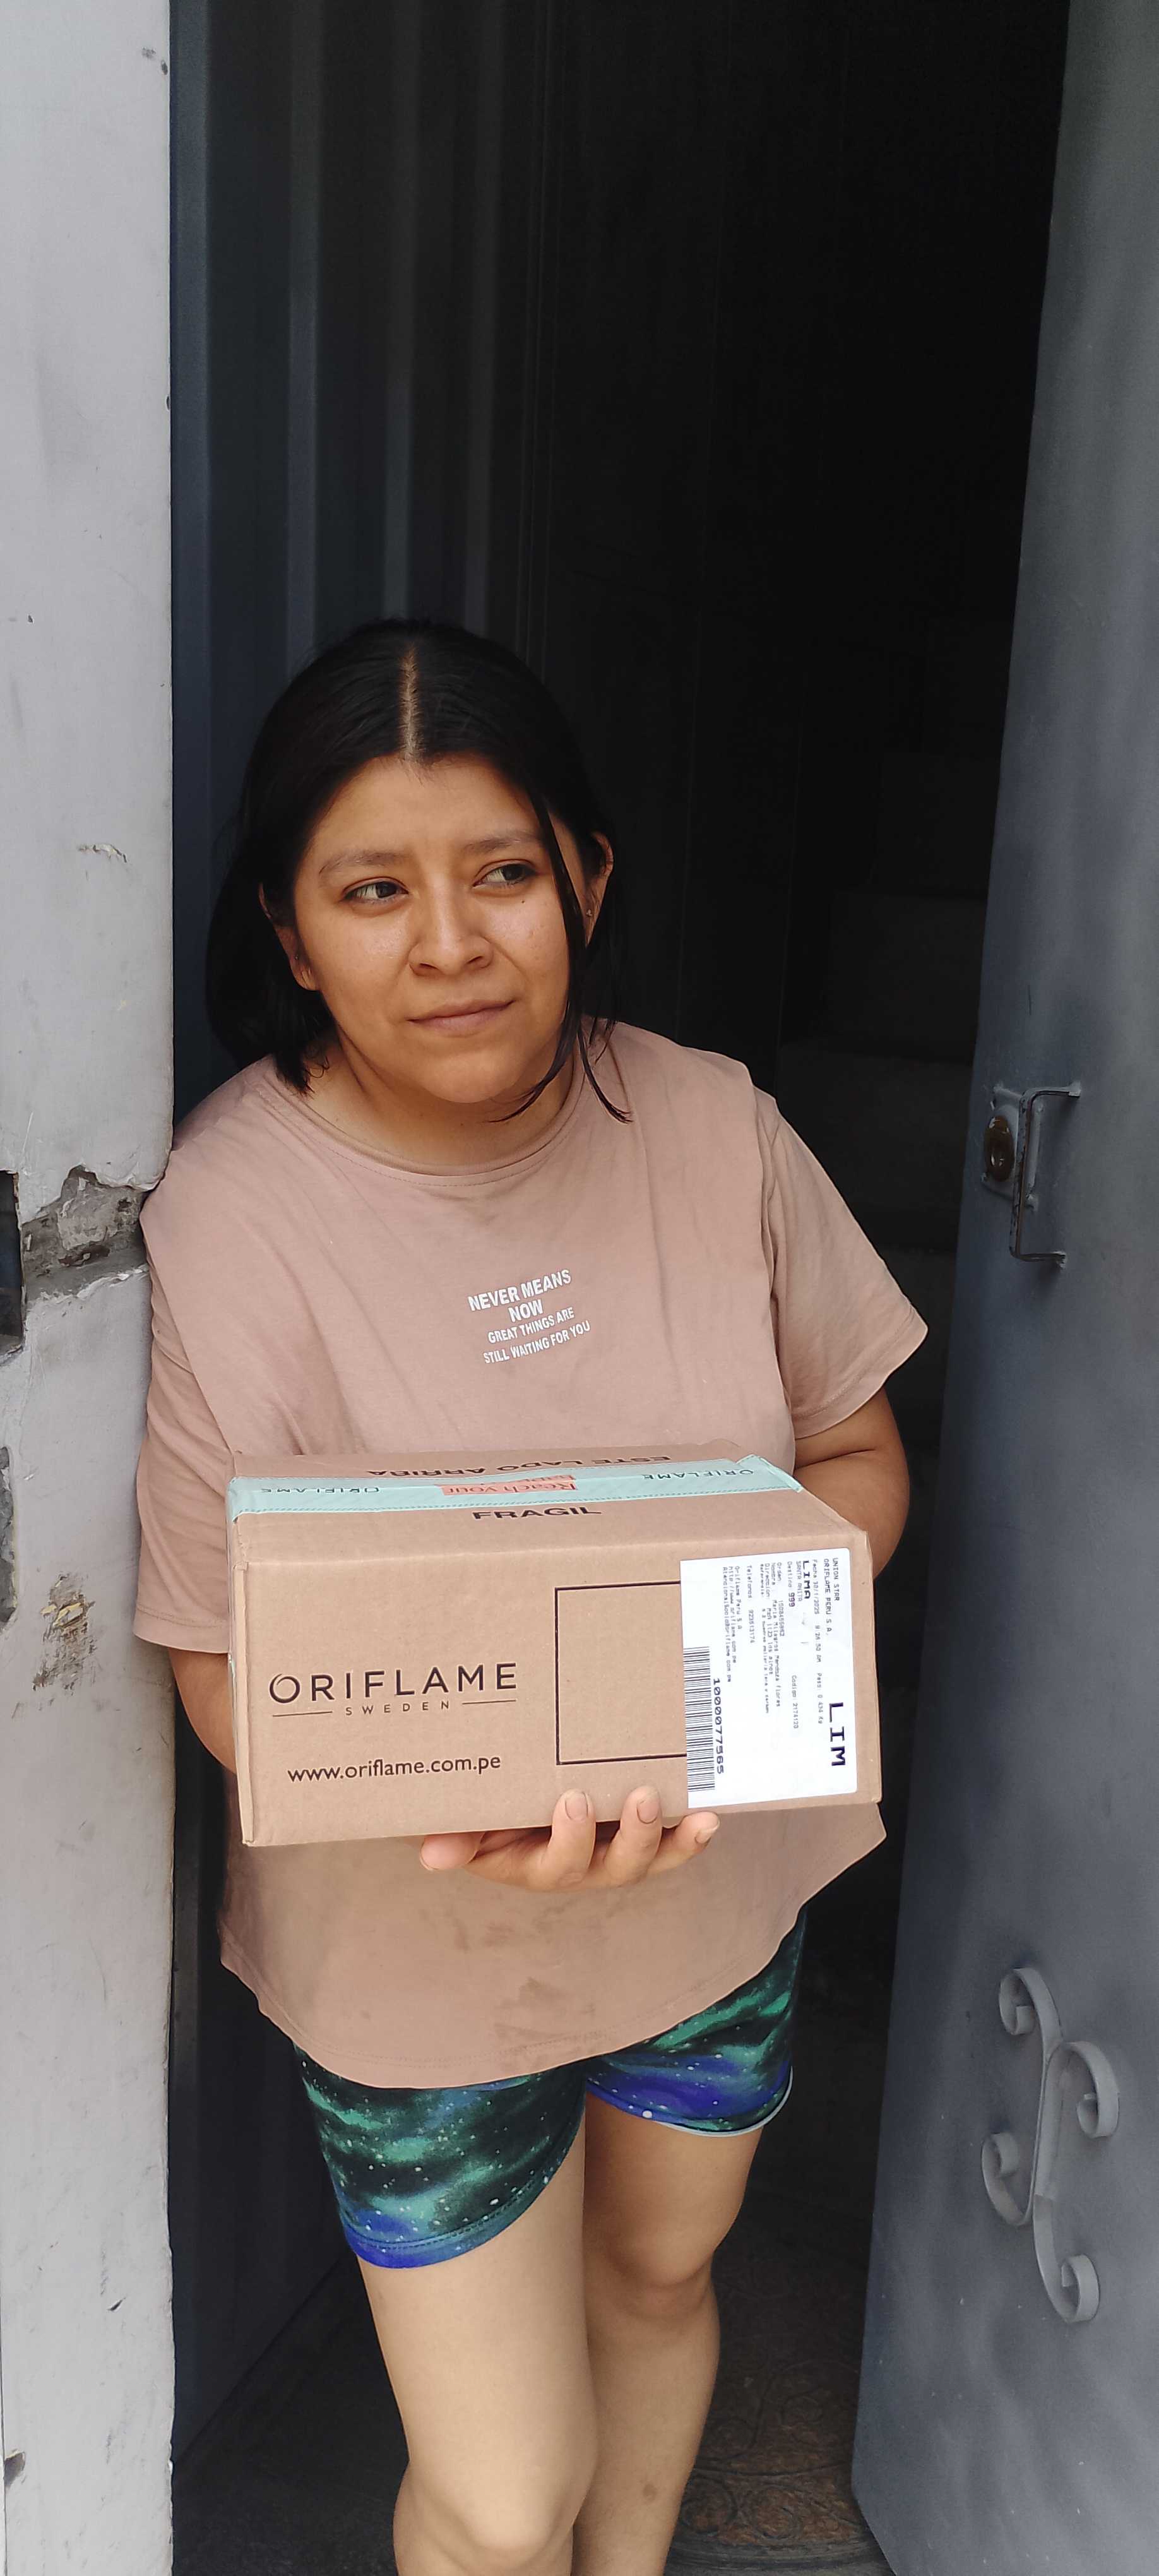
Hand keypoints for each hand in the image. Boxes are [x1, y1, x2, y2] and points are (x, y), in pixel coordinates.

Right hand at [419, 1786, 719, 1892]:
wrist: (502, 1793)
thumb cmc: (484, 1807)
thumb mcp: (467, 1820)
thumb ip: (457, 1835)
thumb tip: (431, 1855)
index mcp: (537, 1864)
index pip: (559, 1864)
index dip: (571, 1839)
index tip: (574, 1799)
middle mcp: (583, 1865)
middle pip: (616, 1868)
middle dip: (634, 1839)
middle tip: (641, 1798)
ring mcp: (615, 1848)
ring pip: (649, 1858)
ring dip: (674, 1842)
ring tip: (697, 1817)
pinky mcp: (639, 1828)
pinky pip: (670, 1840)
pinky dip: (689, 1833)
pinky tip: (709, 1814)